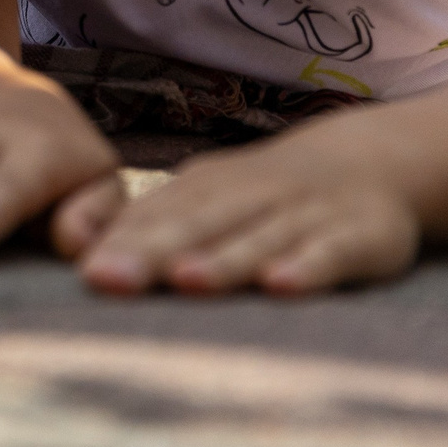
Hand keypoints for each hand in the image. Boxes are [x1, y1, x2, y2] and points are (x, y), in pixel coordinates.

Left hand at [79, 137, 420, 294]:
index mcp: (205, 189)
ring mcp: (303, 215)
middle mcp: (248, 197)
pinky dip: (307, 268)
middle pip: (195, 226)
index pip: (154, 217)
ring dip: (222, 260)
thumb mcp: (209, 200)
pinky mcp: (357, 236)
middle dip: (148, 252)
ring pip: (257, 238)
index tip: (82, 272)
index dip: (118, 242)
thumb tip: (79, 254)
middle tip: (105, 279)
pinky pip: (330, 253)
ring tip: (184, 280)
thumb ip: (154, 226)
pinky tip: (281, 285)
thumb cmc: (264, 194)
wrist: (368, 161)